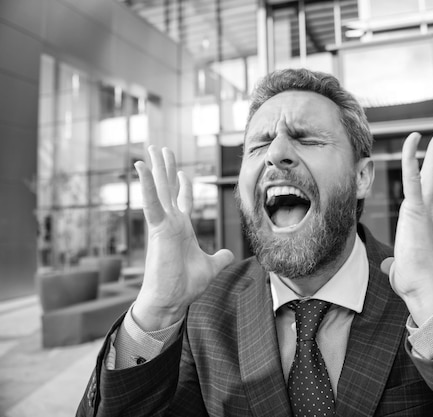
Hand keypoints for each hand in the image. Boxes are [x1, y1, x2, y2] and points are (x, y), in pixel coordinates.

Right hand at [132, 146, 233, 330]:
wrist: (171, 300)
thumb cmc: (185, 286)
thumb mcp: (211, 267)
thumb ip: (220, 258)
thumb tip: (230, 255)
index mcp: (182, 229)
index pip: (183, 201)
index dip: (184, 186)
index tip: (182, 173)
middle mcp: (171, 222)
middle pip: (168, 188)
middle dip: (165, 168)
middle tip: (160, 148)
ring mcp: (163, 223)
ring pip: (159, 189)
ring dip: (155, 168)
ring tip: (150, 148)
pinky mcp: (157, 228)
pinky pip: (151, 202)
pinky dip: (147, 184)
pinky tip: (141, 166)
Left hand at [381, 132, 432, 324]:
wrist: (424, 288)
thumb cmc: (415, 282)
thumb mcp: (401, 268)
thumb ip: (396, 263)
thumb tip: (390, 267)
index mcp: (422, 223)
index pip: (426, 193)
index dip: (427, 176)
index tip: (429, 163)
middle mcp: (426, 213)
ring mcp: (423, 211)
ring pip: (427, 174)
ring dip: (429, 151)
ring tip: (432, 133)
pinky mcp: (416, 211)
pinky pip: (412, 179)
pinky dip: (412, 159)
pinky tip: (414, 142)